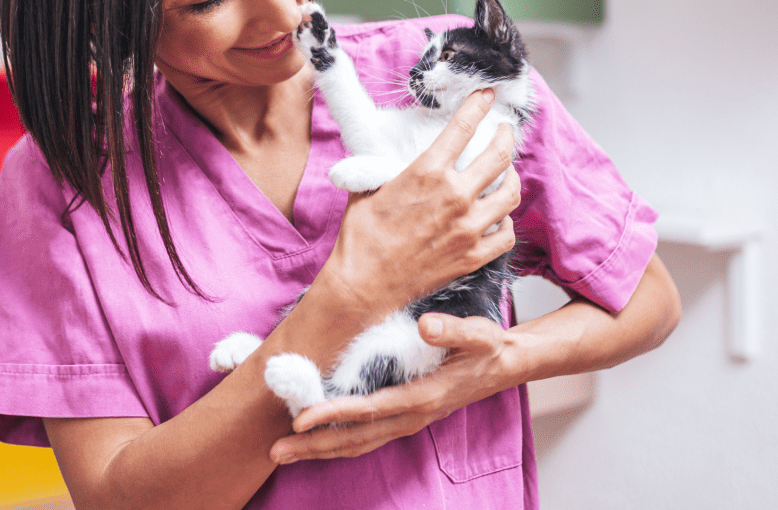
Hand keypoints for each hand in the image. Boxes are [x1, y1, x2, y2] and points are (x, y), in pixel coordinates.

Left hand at [268, 313, 514, 463]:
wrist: (503, 366)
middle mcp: (410, 416)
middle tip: (274, 450)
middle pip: (355, 438)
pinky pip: (365, 437)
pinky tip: (312, 440)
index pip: (369, 410)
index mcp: (422, 397)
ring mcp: (405, 421)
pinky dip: (335, 442)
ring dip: (318, 449)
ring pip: (357, 443)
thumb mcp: (480, 334)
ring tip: (282, 452)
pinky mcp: (402, 417)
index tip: (300, 417)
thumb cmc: (487, 348)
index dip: (333, 414)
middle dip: (313, 446)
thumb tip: (426, 325)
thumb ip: (454, 330)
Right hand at [320, 89, 520, 314]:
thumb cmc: (361, 237)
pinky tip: (497, 216)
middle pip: (499, 156)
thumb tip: (381, 149)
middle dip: (505, 135)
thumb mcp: (367, 187)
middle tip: (504, 130)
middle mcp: (454, 196)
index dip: (478, 106)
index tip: (486, 96)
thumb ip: (382, 164)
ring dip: (512, 177)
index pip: (463, 128)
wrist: (363, 285)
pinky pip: (506, 233)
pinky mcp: (473, 256)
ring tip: (507, 172)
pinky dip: (506, 221)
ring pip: (510, 193)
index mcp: (427, 172)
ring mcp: (468, 228)